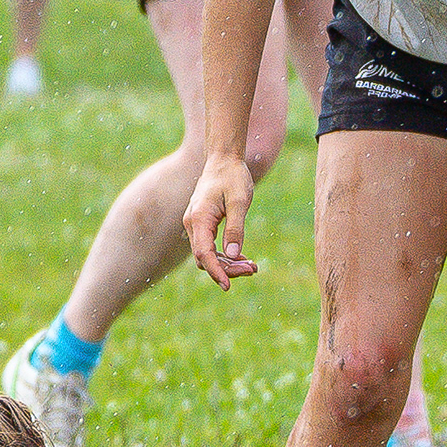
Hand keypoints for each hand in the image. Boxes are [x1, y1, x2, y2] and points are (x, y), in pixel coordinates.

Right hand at [183, 153, 258, 287]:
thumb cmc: (233, 177)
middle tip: (253, 270)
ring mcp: (196, 224)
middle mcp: (192, 224)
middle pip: (205, 257)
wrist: (224, 160)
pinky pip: (211, 246)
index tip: (228, 286)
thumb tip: (232, 255)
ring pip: (208, 254)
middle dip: (227, 269)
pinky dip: (225, 255)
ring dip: (228, 264)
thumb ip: (236, 228)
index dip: (216, 271)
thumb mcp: (240, 202)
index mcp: (199, 219)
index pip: (204, 253)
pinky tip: (243, 258)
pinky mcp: (202, 224)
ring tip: (253, 267)